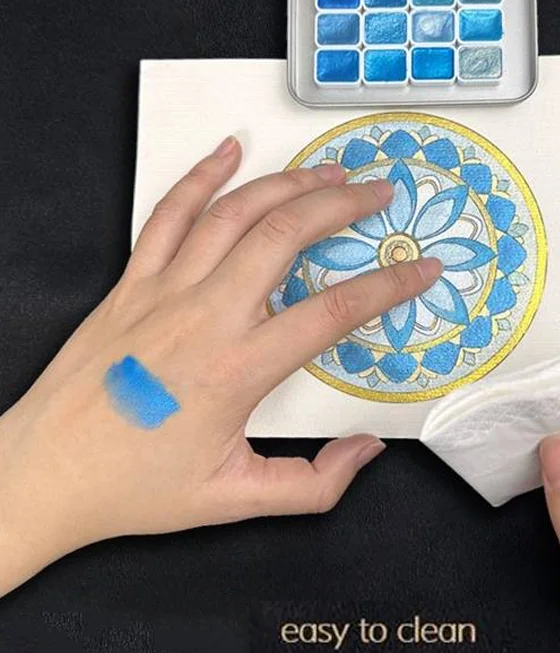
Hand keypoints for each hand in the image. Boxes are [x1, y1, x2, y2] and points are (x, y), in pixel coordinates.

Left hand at [0, 136, 441, 596]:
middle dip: (342, 206)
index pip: (332, 312)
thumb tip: (364, 450)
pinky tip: (229, 152)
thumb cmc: (135, 488)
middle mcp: (202, 316)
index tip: (421, 270)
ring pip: (233, 214)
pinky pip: (168, 215)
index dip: (388, 287)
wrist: (45, 474)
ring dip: (287, 185)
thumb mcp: (235, 500)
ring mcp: (161, 291)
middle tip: (379, 193)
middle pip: (285, 237)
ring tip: (329, 173)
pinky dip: (200, 176)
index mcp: (237, 369)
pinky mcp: (130, 284)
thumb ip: (313, 484)